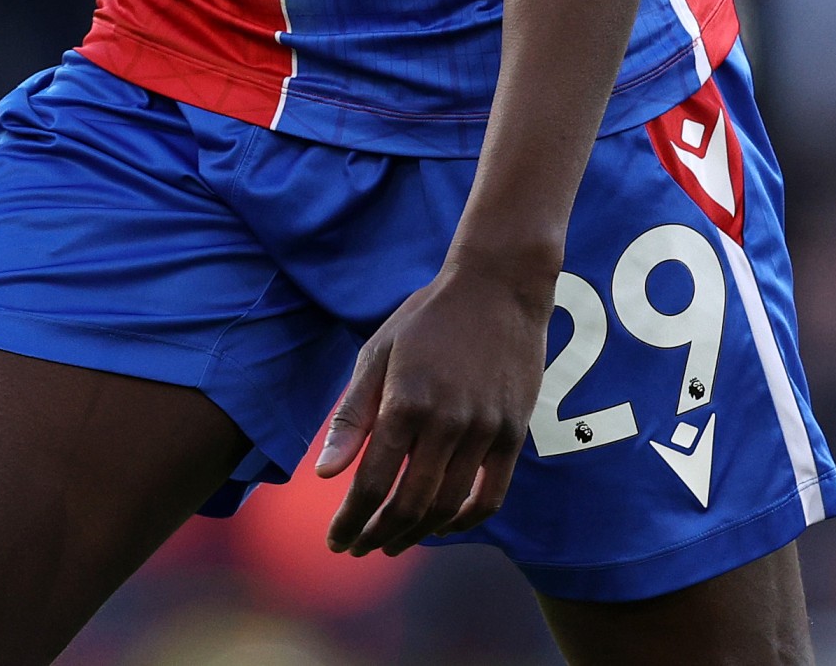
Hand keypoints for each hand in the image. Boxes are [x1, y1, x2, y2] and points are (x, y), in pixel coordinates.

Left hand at [314, 252, 552, 554]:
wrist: (498, 287)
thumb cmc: (428, 317)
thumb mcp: (377, 353)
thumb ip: (351, 417)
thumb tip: (323, 475)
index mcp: (405, 402)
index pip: (372, 484)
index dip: (351, 521)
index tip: (337, 540)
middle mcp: (446, 423)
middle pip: (408, 504)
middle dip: (378, 535)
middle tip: (359, 547)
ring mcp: (484, 430)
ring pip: (447, 506)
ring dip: (416, 534)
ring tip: (394, 543)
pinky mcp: (513, 433)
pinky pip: (491, 496)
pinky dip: (465, 521)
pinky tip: (441, 526)